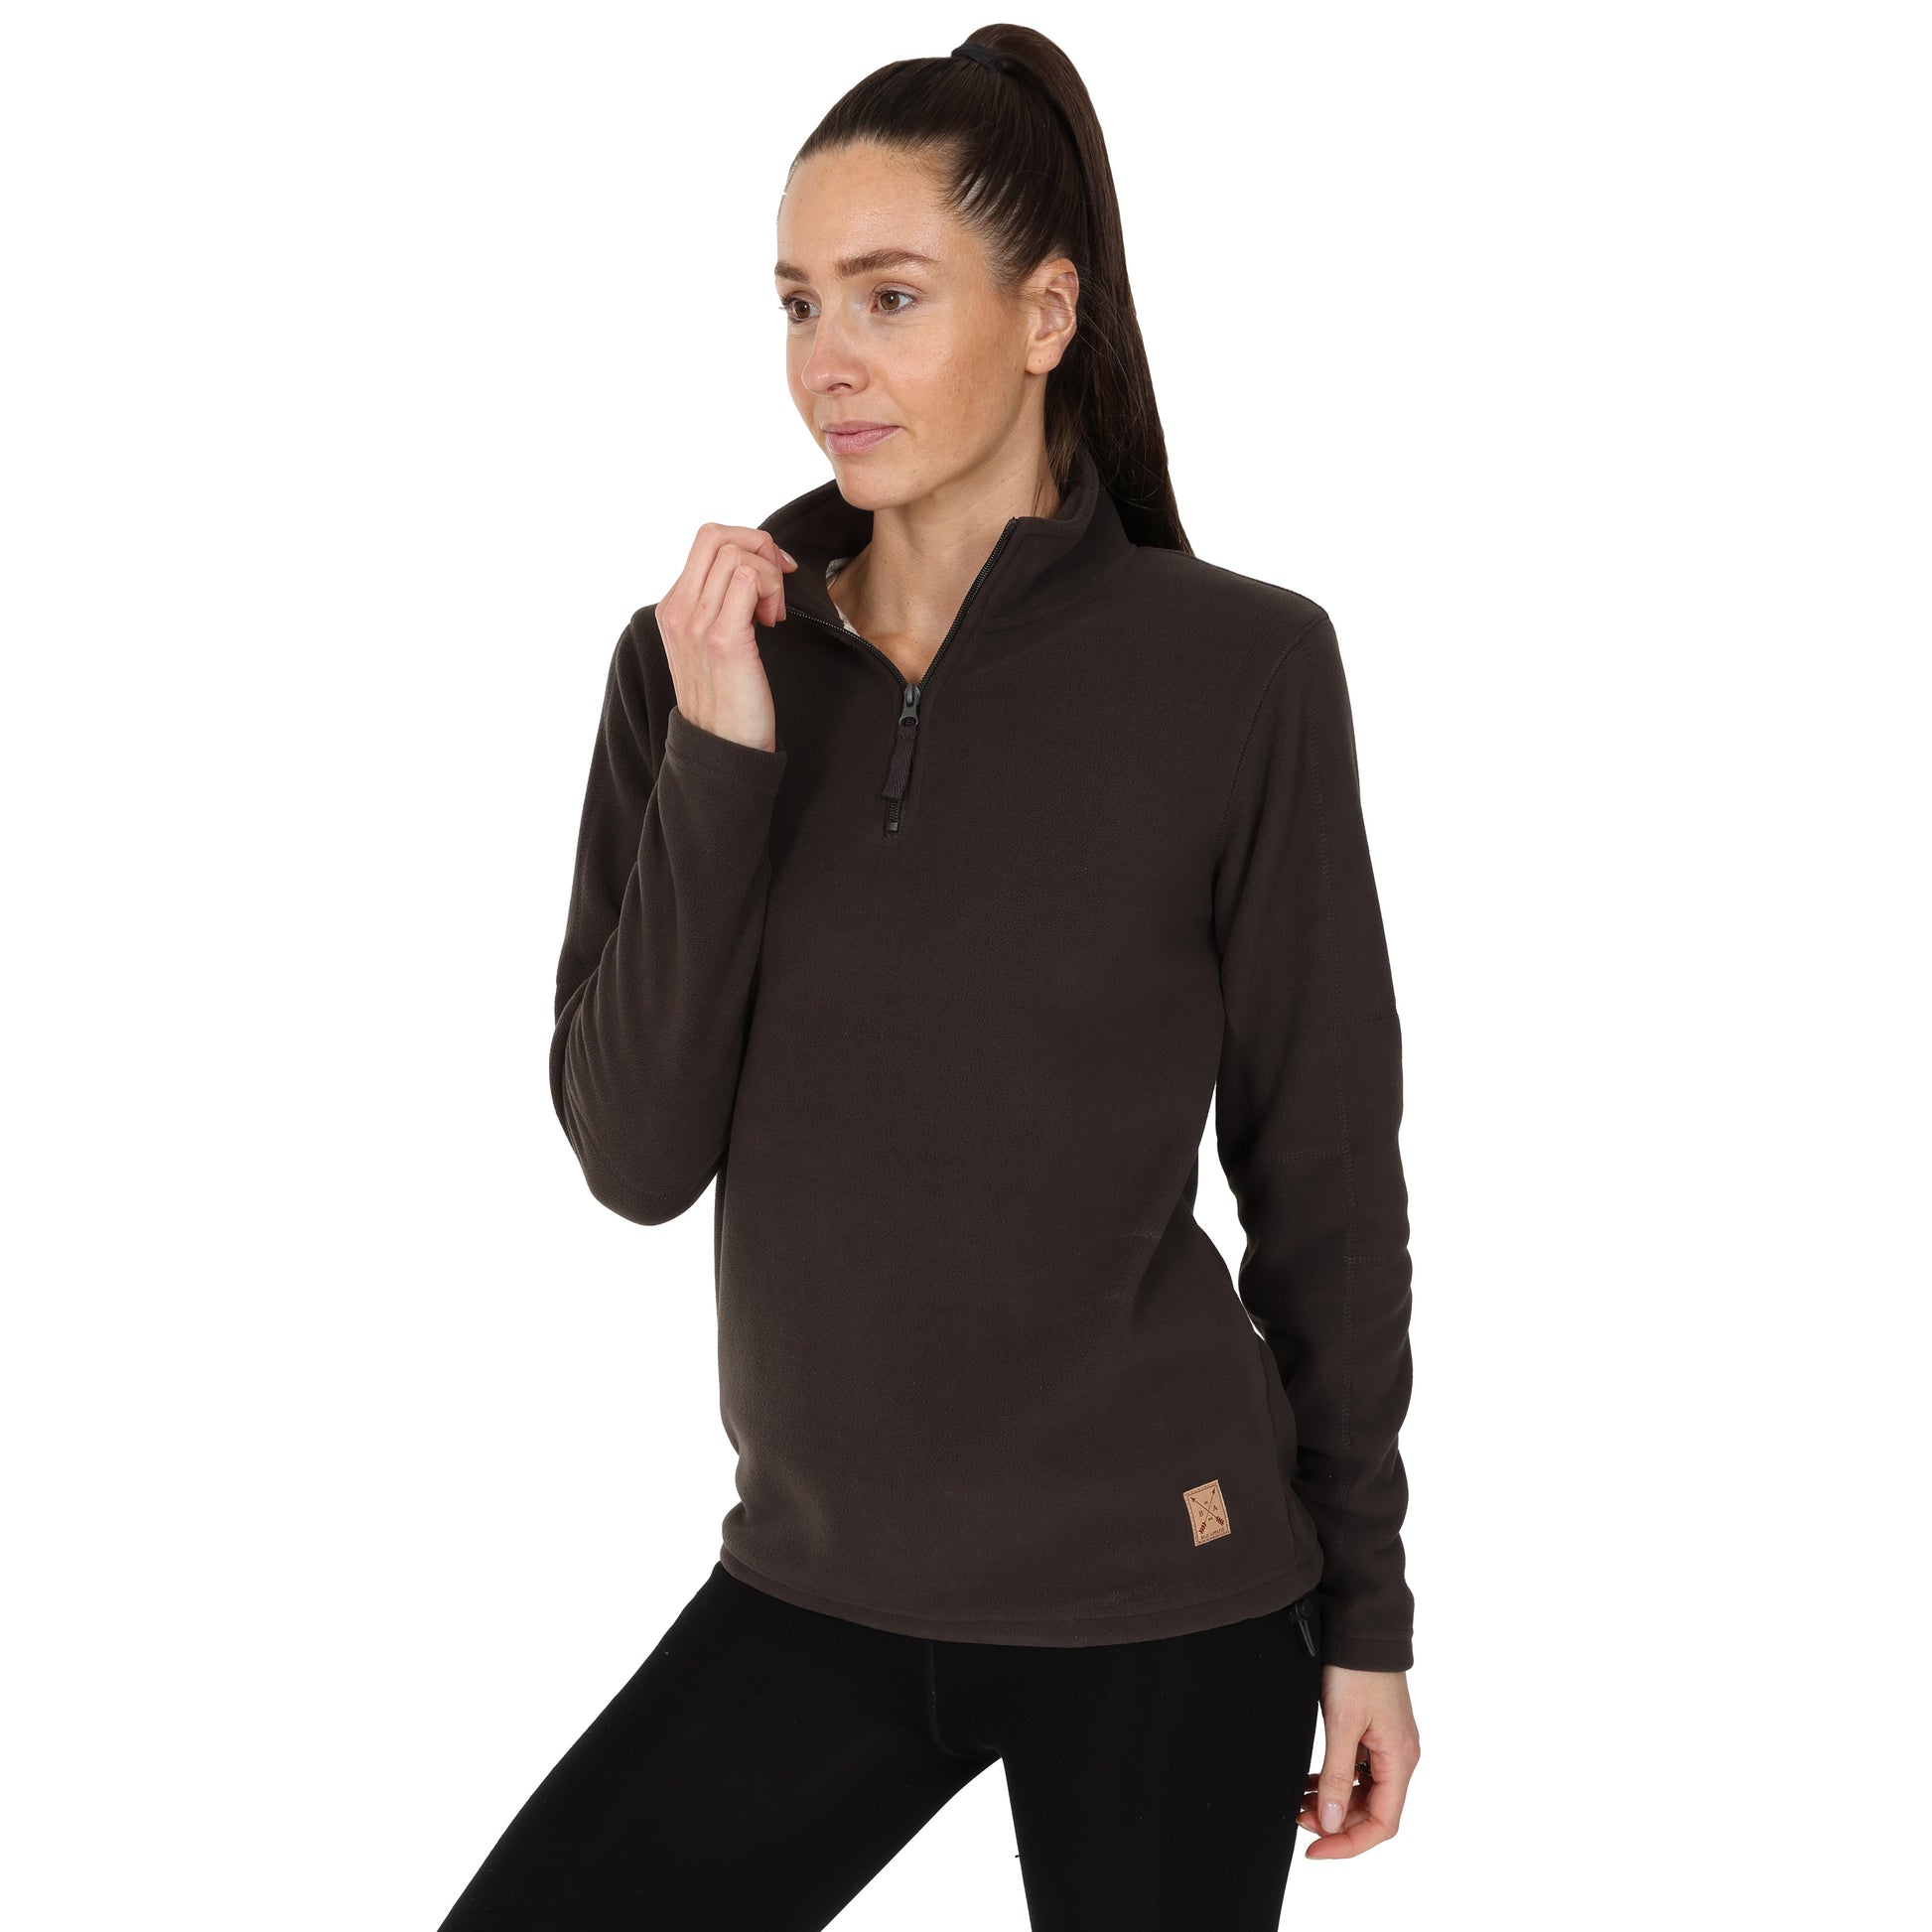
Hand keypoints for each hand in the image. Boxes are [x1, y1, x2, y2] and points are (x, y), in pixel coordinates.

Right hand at [657, 523, 797, 753]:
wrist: (722, 749)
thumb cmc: (727, 700)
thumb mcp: (711, 644)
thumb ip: (718, 607)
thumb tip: (751, 572)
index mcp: (672, 607)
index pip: (707, 540)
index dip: (748, 545)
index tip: (773, 576)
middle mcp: (677, 610)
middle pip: (716, 535)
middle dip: (760, 547)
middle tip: (779, 584)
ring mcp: (695, 624)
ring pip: (736, 554)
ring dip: (769, 574)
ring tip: (773, 613)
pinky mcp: (722, 639)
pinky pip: (748, 578)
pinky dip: (771, 588)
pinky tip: (773, 621)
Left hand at [1298, 1665, 1419, 1858]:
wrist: (1361, 1626)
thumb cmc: (1356, 1670)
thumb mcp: (1342, 1724)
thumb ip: (1338, 1776)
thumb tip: (1332, 1823)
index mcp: (1400, 1760)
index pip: (1382, 1824)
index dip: (1348, 1843)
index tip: (1314, 1849)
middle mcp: (1399, 1756)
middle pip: (1372, 1811)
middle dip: (1336, 1822)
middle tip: (1297, 1817)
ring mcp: (1387, 1744)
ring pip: (1363, 1792)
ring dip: (1333, 1802)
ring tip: (1298, 1802)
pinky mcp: (1374, 1731)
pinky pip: (1357, 1770)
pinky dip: (1334, 1780)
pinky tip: (1309, 1782)